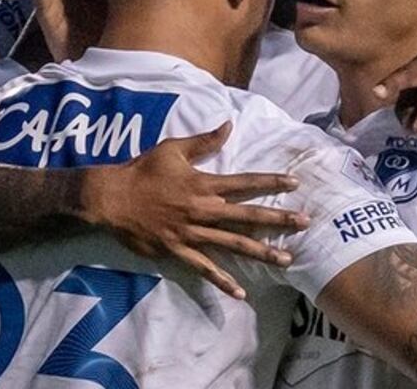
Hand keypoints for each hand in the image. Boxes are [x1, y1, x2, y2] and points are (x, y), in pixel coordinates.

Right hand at [84, 123, 311, 298]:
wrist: (110, 198)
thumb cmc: (142, 171)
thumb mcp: (173, 149)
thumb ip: (204, 141)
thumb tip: (229, 125)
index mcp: (204, 184)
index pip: (245, 182)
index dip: (271, 182)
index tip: (294, 183)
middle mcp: (203, 209)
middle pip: (248, 215)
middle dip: (279, 220)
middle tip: (305, 223)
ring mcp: (192, 233)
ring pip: (233, 244)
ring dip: (261, 252)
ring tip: (287, 260)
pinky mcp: (178, 251)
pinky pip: (204, 268)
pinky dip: (221, 281)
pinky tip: (239, 292)